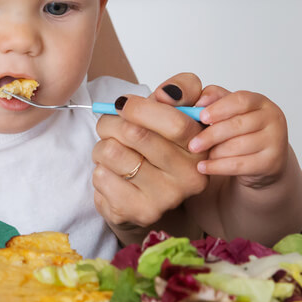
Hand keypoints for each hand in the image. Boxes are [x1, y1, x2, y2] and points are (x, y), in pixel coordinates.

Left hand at [91, 74, 208, 232]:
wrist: (145, 196)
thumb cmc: (159, 146)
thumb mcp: (175, 111)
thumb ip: (181, 90)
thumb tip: (167, 93)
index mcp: (201, 147)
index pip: (175, 123)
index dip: (140, 108)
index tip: (124, 104)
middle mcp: (189, 177)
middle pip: (135, 134)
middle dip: (111, 123)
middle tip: (110, 125)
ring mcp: (164, 198)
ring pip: (111, 152)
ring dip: (102, 147)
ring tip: (113, 152)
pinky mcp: (137, 212)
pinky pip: (101, 176)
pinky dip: (99, 169)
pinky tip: (113, 175)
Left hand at [186, 85, 288, 187]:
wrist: (264, 160)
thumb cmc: (242, 132)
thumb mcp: (230, 111)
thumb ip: (214, 99)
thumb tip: (199, 101)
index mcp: (261, 102)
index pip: (241, 100)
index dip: (219, 108)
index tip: (200, 117)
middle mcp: (273, 119)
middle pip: (238, 125)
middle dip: (211, 135)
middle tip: (192, 144)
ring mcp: (275, 141)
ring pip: (238, 146)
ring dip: (215, 152)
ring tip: (201, 155)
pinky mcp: (272, 163)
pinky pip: (240, 165)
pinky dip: (218, 167)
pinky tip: (203, 167)